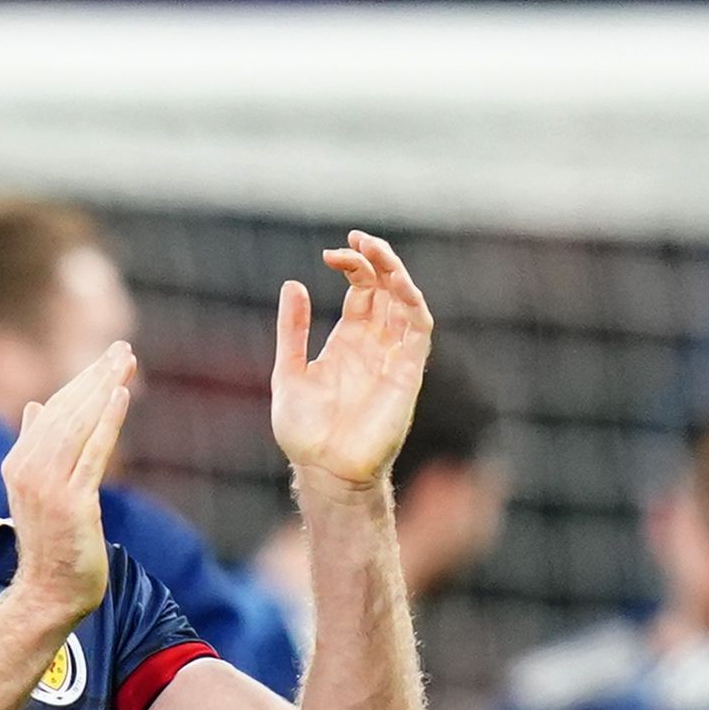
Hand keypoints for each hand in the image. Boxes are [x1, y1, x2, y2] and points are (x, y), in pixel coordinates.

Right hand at [0, 339, 133, 631]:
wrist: (49, 591)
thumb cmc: (50, 542)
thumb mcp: (36, 489)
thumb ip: (35, 447)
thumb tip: (36, 407)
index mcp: (19, 461)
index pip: (54, 410)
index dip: (81, 381)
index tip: (107, 359)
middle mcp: (29, 468)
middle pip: (67, 411)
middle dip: (95, 376)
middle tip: (122, 349)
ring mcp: (49, 485)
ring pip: (79, 425)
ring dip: (103, 389)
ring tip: (125, 361)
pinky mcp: (73, 503)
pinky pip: (92, 453)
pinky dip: (106, 421)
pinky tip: (120, 395)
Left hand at [270, 231, 432, 488]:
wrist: (325, 471)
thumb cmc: (306, 433)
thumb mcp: (289, 372)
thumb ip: (293, 330)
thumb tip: (294, 284)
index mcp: (348, 342)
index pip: (361, 291)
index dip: (353, 266)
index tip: (333, 253)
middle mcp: (374, 345)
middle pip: (386, 290)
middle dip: (376, 260)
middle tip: (357, 238)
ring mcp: (393, 358)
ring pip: (406, 303)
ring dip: (395, 274)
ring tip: (376, 250)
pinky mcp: (408, 374)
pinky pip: (419, 331)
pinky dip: (412, 303)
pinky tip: (396, 284)